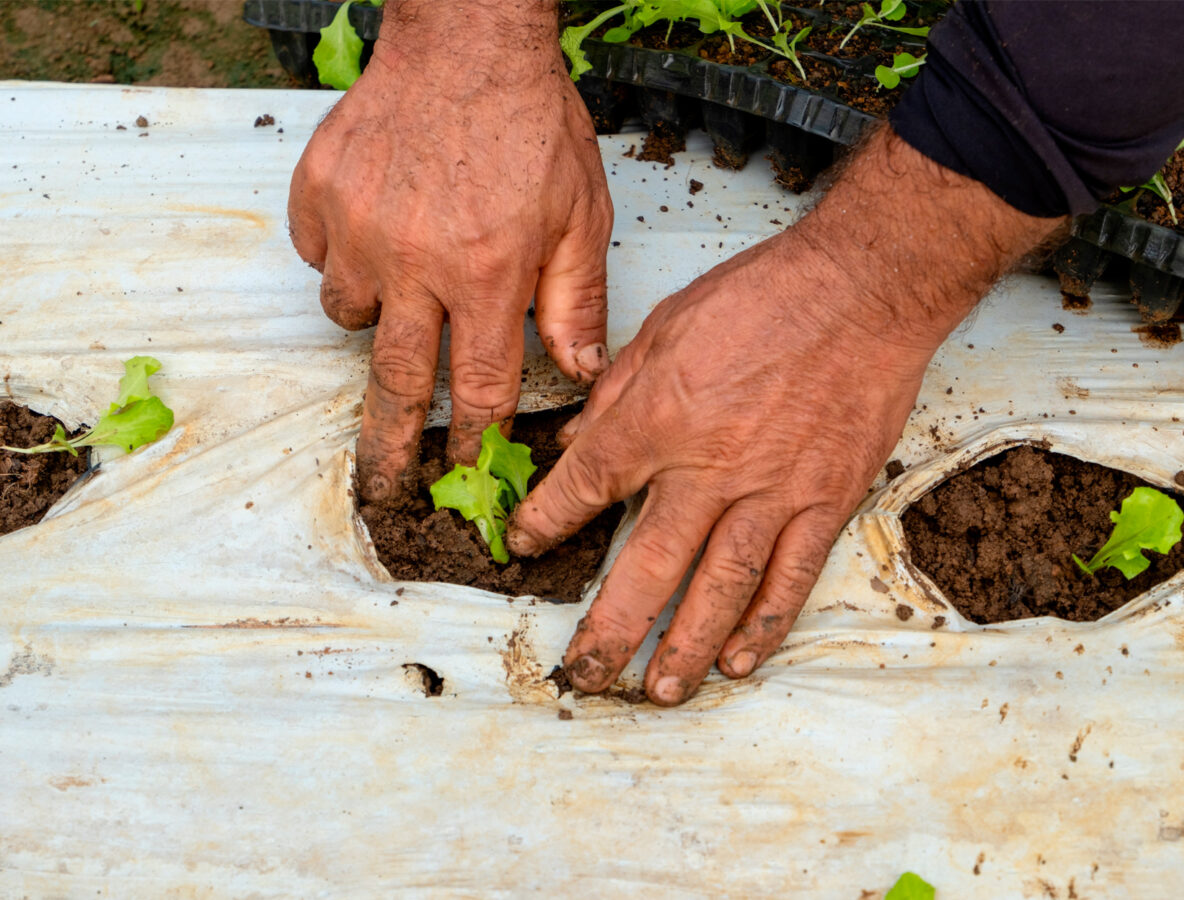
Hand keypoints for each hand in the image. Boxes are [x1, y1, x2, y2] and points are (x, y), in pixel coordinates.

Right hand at [288, 0, 612, 499]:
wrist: (467, 39)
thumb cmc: (530, 122)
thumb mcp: (581, 215)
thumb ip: (577, 302)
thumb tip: (581, 372)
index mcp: (487, 275)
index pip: (478, 387)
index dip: (473, 441)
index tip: (465, 474)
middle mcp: (416, 263)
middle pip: (396, 380)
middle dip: (389, 446)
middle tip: (380, 489)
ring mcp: (359, 229)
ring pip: (349, 314)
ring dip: (375, 319)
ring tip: (406, 284)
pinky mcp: (320, 194)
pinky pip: (319, 254)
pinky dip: (344, 256)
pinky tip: (379, 228)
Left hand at [507, 127, 1063, 705]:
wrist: (863, 289)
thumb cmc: (765, 296)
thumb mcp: (666, 325)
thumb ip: (617, 392)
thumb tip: (578, 438)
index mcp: (657, 418)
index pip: (585, 487)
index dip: (547, 521)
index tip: (525, 546)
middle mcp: (707, 469)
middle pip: (645, 567)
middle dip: (609, 628)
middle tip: (585, 671)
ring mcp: (770, 493)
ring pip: (719, 591)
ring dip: (684, 647)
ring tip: (659, 691)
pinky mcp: (823, 502)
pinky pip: (789, 579)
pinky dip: (764, 626)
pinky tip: (740, 661)